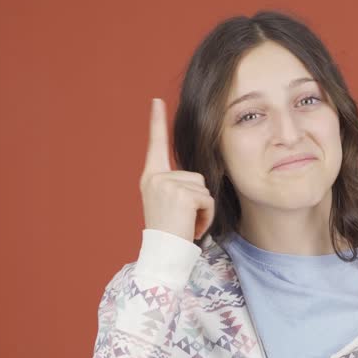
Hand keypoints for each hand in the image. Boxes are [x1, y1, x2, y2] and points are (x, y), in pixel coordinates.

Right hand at [139, 98, 214, 241]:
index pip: (155, 145)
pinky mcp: (181, 194)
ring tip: (187, 223)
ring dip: (203, 209)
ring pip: (204, 187)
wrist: (162, 255)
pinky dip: (206, 216)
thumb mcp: (167, 204)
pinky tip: (192, 227)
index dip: (156, 122)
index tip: (156, 101)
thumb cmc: (169, 234)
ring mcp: (167, 184)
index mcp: (150, 178)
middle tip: (182, 219)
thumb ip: (176, 186)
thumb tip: (197, 180)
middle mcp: (156, 177)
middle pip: (196, 175)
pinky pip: (207, 199)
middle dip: (198, 199)